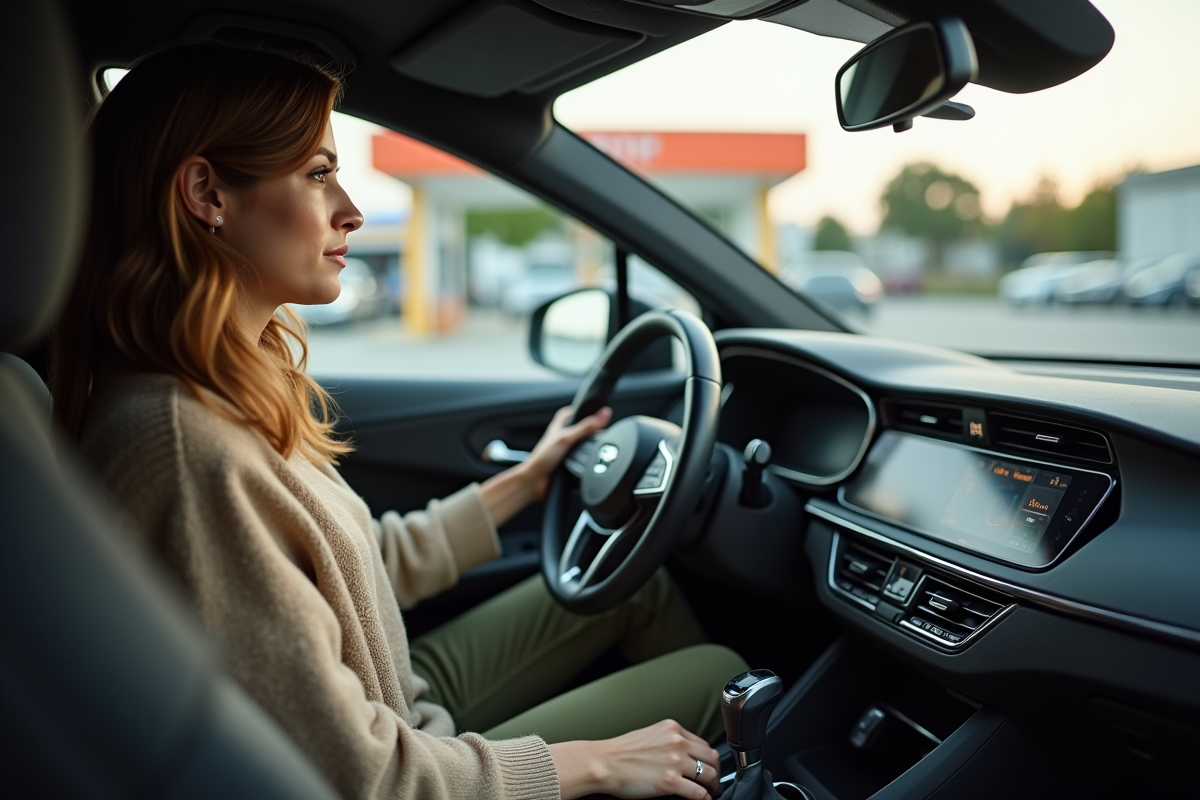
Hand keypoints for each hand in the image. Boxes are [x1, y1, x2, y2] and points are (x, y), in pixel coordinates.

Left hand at [479, 406, 610, 528]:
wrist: (535, 482)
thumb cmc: (542, 458)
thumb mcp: (566, 438)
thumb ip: (585, 427)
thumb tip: (603, 415)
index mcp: (558, 427)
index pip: (570, 413)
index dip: (580, 410)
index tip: (593, 409)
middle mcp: (561, 439)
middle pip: (579, 430)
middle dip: (590, 431)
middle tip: (601, 430)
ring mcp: (565, 453)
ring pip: (582, 446)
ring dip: (589, 448)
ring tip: (599, 447)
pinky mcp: (569, 466)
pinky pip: (582, 461)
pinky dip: (587, 461)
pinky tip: (591, 462)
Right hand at [549, 719, 721, 799]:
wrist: (603, 763)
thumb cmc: (620, 751)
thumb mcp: (649, 735)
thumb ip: (668, 740)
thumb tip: (681, 754)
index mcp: (672, 729)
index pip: (702, 743)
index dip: (707, 758)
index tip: (708, 766)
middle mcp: (676, 742)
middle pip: (711, 757)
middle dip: (715, 771)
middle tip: (713, 781)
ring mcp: (674, 762)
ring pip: (708, 774)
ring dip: (712, 785)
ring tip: (710, 791)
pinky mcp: (670, 782)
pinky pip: (698, 792)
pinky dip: (704, 798)